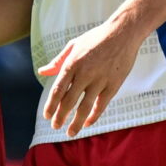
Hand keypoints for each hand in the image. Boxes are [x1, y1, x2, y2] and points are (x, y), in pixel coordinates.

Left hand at [38, 19, 145, 135]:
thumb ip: (58, 61)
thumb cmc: (96, 38)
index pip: (58, 90)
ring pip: (85, 107)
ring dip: (76, 123)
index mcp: (72, 64)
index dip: (51, 105)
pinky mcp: (114, 84)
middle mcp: (85, 74)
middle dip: (60, 117)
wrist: (123, 33)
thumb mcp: (74, 45)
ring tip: (70, 133)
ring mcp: (100, 80)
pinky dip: (93, 116)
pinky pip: (101, 105)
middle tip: (55, 126)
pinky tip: (87, 123)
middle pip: (69, 102)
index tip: (47, 116)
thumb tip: (42, 72)